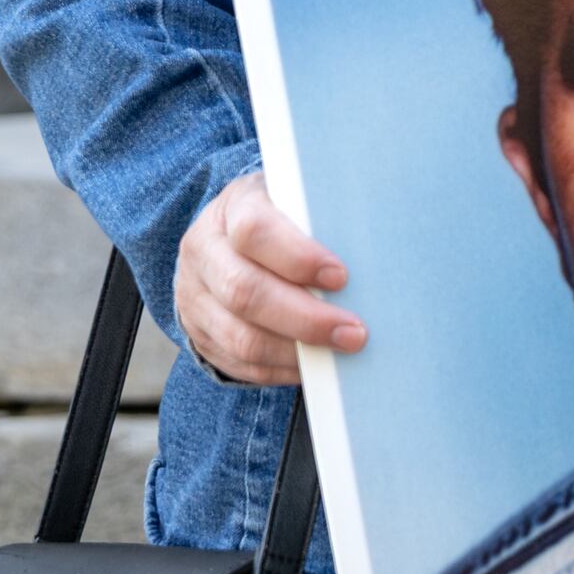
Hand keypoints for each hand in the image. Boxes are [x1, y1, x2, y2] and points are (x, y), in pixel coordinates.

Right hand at [172, 169, 363, 386]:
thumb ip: (324, 219)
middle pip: (244, 292)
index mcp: (232, 208)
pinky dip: (280, 370)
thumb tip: (380, 250)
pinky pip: (238, 363)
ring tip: (339, 350)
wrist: (229, 239)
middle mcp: (204, 251)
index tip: (341, 277)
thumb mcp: (298, 203)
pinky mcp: (198, 334)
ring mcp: (193, 296)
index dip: (298, 257)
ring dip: (295, 351)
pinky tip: (313, 364)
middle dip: (306, 318)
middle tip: (354, 332)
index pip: (254, 231)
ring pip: (239, 336)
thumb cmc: (285, 219)